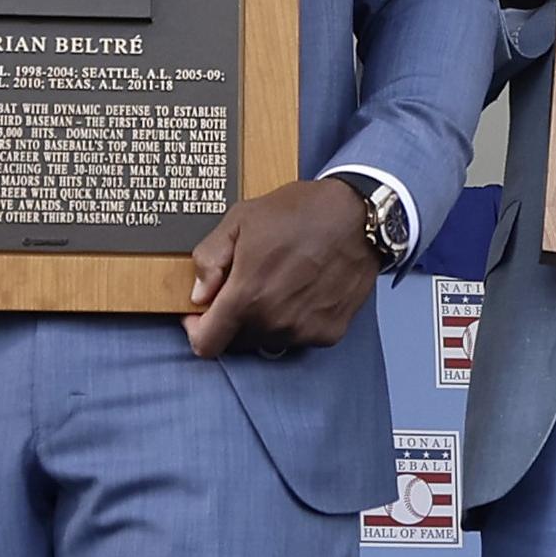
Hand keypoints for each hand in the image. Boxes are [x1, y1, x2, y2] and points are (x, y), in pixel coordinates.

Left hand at [183, 177, 375, 358]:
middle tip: (247, 284)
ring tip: (279, 282)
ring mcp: (304, 330)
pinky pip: (298, 336)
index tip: (201, 313)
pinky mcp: (329, 331)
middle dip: (233, 318)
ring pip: (268, 339)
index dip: (197, 330)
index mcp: (247, 296)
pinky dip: (294, 320)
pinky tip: (303, 290)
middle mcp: (275, 321)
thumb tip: (198, 295)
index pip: (207, 344)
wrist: (358, 215)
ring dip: (264, 320)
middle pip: (237, 340)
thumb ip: (209, 259)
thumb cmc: (300, 212)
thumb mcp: (240, 220)